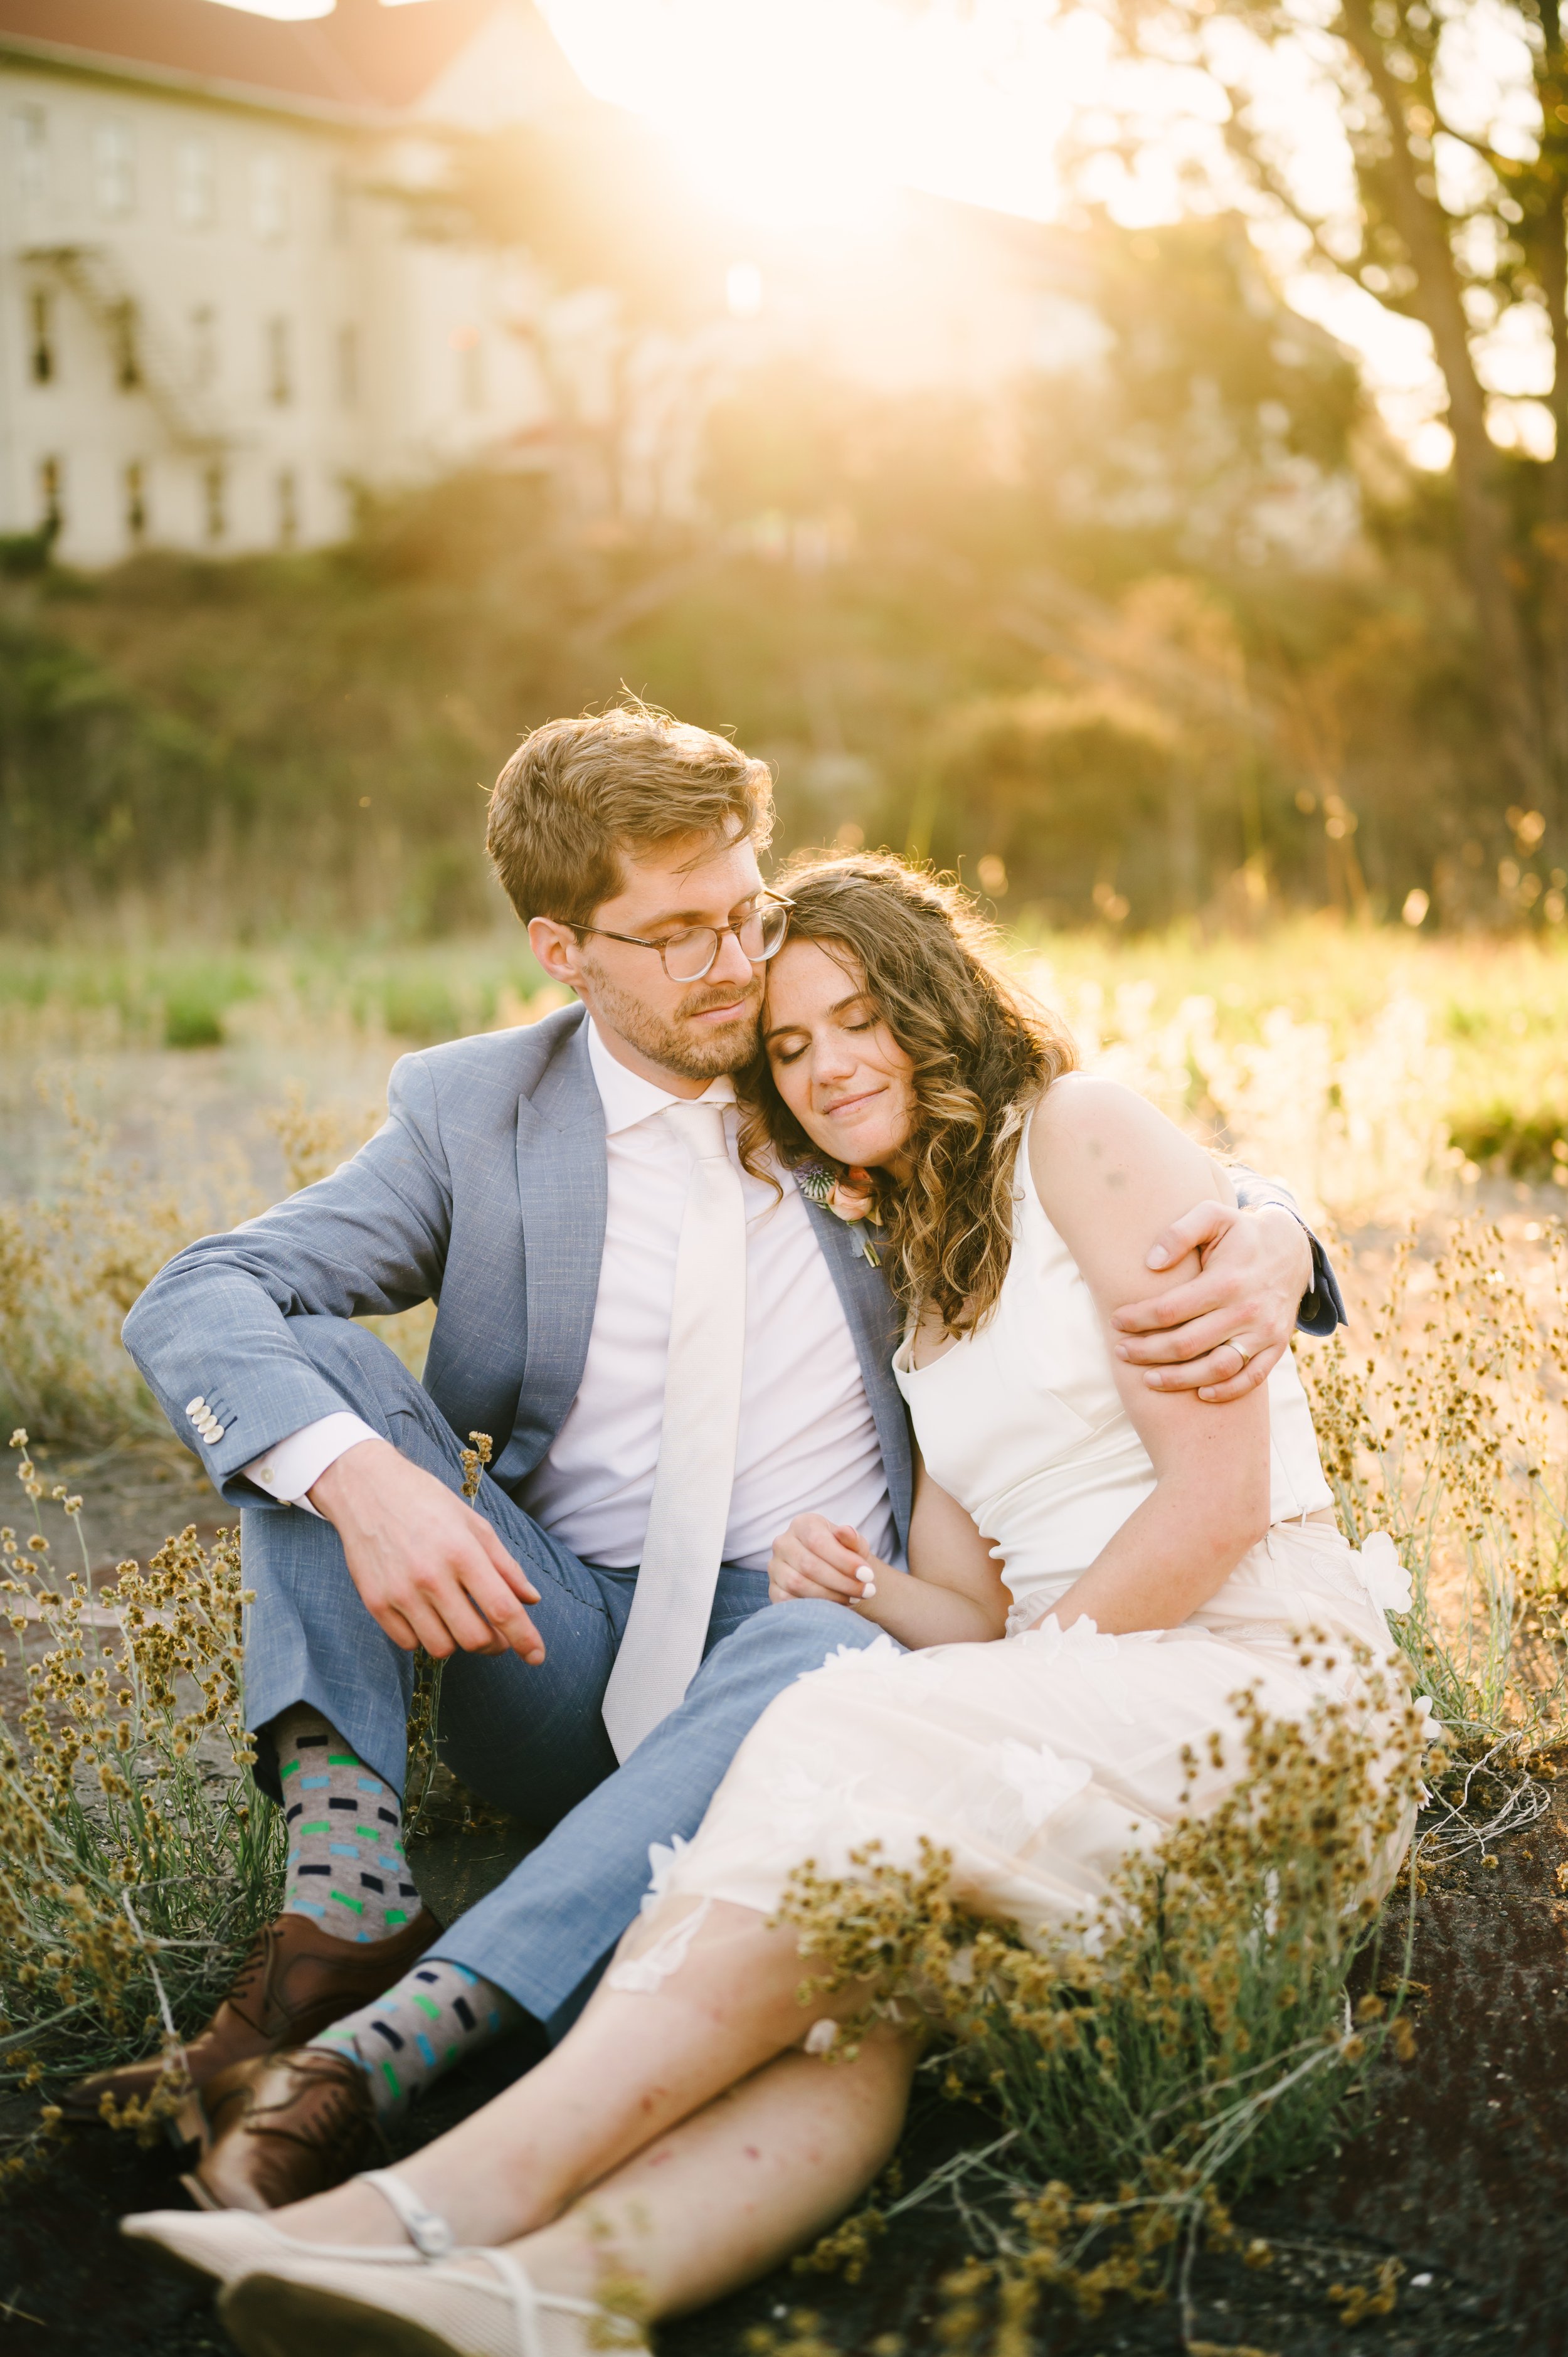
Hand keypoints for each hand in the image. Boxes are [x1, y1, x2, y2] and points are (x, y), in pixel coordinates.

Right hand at [309, 1438, 545, 1661]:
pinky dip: (424, 1637)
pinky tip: (428, 1615)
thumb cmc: (426, 1502)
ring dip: (458, 1641)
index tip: (537, 1656)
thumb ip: (504, 1565)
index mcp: (462, 1552)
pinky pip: (408, 1643)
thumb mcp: (473, 1524)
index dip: (525, 1639)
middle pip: (474, 1638)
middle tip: (496, 1634)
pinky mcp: (374, 1603)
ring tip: (459, 1618)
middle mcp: (431, 1576)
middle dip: (493, 1643)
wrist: (366, 1489)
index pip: (502, 1609)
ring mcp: (399, 1593)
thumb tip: (531, 1599)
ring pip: (442, 1648)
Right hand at [768, 1514, 881, 1605]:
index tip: (868, 1575)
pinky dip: (814, 1607)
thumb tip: (846, 1532)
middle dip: (842, 1582)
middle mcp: (783, 1543)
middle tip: (867, 1592)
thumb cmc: (845, 1556)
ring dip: (830, 1596)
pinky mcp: (773, 1589)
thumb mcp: (854, 1545)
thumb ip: (852, 1540)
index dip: (844, 1560)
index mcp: (802, 1524)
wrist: (834, 1573)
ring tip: (854, 1599)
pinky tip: (835, 1607)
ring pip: (798, 1584)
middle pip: (808, 1565)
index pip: (818, 1541)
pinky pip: (788, 1601)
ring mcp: (775, 1567)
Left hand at [1110, 1201, 1312, 1403]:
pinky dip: (1226, 1391)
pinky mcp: (1276, 1345)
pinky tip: (1199, 1393)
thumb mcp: (1213, 1215)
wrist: (1292, 1248)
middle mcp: (1247, 1310)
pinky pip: (1252, 1378)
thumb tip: (1151, 1262)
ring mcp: (1264, 1332)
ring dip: (1180, 1380)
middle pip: (1187, 1344)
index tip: (1116, 1321)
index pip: (1170, 1310)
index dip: (1138, 1319)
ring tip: (1148, 1379)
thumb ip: (1180, 1232)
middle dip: (1147, 1352)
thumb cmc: (1240, 1232)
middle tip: (1121, 1351)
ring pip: (1218, 1368)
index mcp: (1226, 1280)